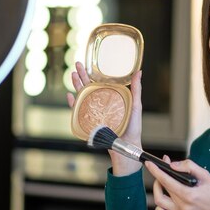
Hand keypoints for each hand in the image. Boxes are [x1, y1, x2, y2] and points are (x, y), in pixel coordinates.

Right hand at [67, 61, 143, 175]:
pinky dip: (73, 104)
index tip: (88, 63)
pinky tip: (70, 96)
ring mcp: (94, 112)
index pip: (100, 82)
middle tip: (77, 64)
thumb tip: (139, 72)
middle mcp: (101, 104)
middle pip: (89, 87)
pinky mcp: (89, 122)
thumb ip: (136, 89)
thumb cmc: (133, 126)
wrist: (127, 145)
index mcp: (111, 98)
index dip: (93, 73)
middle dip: (82, 75)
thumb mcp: (136, 105)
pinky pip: (78, 112)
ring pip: (83, 96)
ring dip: (76, 86)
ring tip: (73, 75)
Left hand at [146, 157, 209, 209]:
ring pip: (159, 202)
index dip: (155, 170)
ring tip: (163, 181)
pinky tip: (164, 197)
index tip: (149, 163)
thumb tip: (172, 165)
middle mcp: (182, 206)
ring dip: (157, 190)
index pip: (166, 181)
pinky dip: (159, 206)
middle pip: (160, 190)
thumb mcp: (205, 174)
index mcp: (188, 195)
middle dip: (158, 176)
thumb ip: (188, 166)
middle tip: (162, 167)